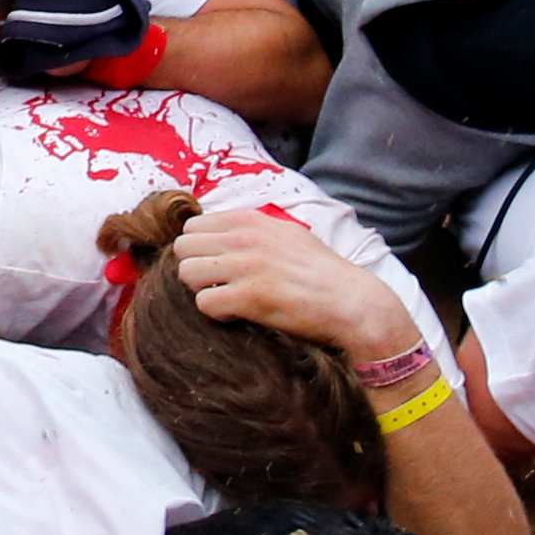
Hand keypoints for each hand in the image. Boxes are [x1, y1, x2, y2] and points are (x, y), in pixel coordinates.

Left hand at [169, 208, 414, 356]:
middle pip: (183, 249)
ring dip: (202, 290)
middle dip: (195, 269)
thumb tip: (217, 235)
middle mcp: (245, 237)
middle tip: (218, 286)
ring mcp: (246, 266)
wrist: (351, 302)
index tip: (217, 267)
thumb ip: (251, 231)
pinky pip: (204, 303)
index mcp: (251, 220)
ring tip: (228, 299)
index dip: (201, 251)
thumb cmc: (320, 272)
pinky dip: (216, 313)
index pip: (193, 227)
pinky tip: (238, 314)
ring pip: (187, 274)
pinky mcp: (249, 297)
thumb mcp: (286, 234)